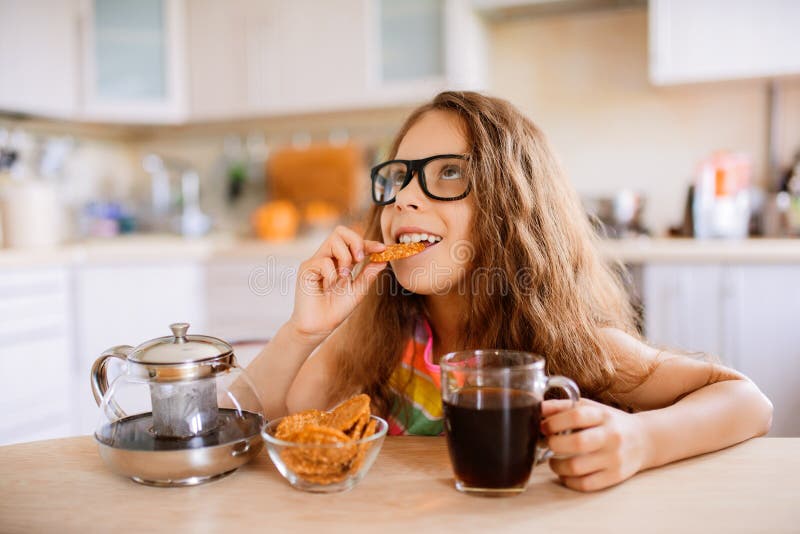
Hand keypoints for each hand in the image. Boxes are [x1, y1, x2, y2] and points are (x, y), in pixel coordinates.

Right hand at [289, 226, 386, 340]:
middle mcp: (327, 258)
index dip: (368, 243)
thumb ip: (368, 274)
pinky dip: (332, 275)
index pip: (353, 243)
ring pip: (333, 241)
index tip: (382, 249)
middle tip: (360, 259)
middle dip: (355, 242)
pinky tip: (328, 287)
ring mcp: (315, 262)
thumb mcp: (358, 290)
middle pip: (340, 231)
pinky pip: (324, 261)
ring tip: (344, 277)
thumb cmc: (335, 310)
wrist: (318, 328)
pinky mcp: (306, 269)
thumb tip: (384, 259)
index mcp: (339, 261)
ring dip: (345, 258)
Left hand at [541, 398, 649, 491]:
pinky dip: (568, 480)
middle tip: (548, 444)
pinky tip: (565, 473)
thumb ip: (563, 407)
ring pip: (577, 467)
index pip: (576, 416)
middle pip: (576, 443)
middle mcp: (611, 436)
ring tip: (553, 460)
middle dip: (553, 444)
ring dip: (556, 465)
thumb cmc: (609, 422)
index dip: (554, 422)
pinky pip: (585, 484)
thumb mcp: (591, 408)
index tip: (543, 427)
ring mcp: (614, 458)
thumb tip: (537, 408)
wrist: (644, 440)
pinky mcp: (615, 477)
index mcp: (603, 415)